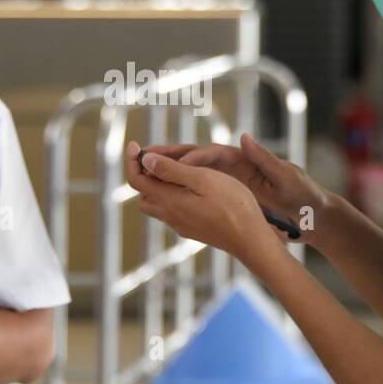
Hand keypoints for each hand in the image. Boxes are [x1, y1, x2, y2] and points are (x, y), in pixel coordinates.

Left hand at [125, 140, 280, 263]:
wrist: (250, 239)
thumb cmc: (232, 205)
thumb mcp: (202, 179)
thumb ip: (172, 170)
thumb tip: (145, 160)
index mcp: (169, 200)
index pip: (136, 180)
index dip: (131, 160)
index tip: (134, 144)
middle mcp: (170, 215)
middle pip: (142, 195)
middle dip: (142, 175)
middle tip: (155, 158)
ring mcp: (181, 225)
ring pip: (156, 205)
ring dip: (157, 187)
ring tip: (174, 170)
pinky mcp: (192, 230)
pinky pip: (172, 212)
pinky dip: (171, 197)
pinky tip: (191, 189)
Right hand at [139, 133, 333, 247]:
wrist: (314, 216)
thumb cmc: (304, 194)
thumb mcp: (288, 177)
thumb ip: (266, 159)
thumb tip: (244, 137)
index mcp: (246, 158)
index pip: (214, 153)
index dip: (195, 156)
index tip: (178, 163)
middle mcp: (234, 167)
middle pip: (196, 158)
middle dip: (171, 157)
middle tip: (145, 155)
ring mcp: (229, 182)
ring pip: (192, 175)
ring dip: (169, 173)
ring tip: (144, 174)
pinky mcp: (228, 197)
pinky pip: (198, 192)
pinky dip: (179, 191)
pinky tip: (162, 197)